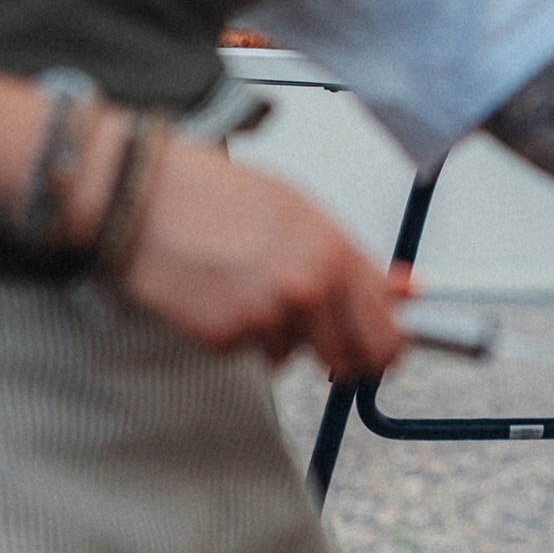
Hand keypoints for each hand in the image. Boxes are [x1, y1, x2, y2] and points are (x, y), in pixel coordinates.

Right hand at [115, 137, 407, 382]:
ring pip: (289, 354)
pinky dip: (231, 331)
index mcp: (335, 251)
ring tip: (242, 283)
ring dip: (273, 333)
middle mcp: (308, 286)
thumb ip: (356, 259)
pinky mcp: (224, 335)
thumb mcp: (301, 212)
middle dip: (335, 355)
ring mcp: (266, 315)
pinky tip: (214, 291)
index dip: (387, 350)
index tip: (380, 355)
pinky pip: (243, 351)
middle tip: (310, 333)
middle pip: (347, 359)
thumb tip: (410, 288)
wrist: (143, 196)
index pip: (387, 330)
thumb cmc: (216, 193)